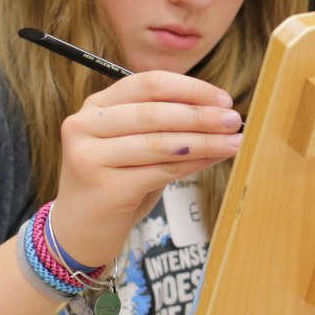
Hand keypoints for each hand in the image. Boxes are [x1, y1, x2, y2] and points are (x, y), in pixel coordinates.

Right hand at [47, 71, 242, 267]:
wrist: (79, 231)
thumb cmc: (115, 183)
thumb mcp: (134, 146)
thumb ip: (165, 126)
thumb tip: (218, 113)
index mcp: (95, 106)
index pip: (147, 83)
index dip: (189, 88)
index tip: (222, 99)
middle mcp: (85, 125)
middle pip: (155, 112)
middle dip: (201, 114)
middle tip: (234, 120)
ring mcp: (89, 156)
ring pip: (160, 142)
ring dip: (205, 140)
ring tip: (234, 141)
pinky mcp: (104, 187)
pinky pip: (161, 170)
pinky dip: (194, 163)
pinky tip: (215, 159)